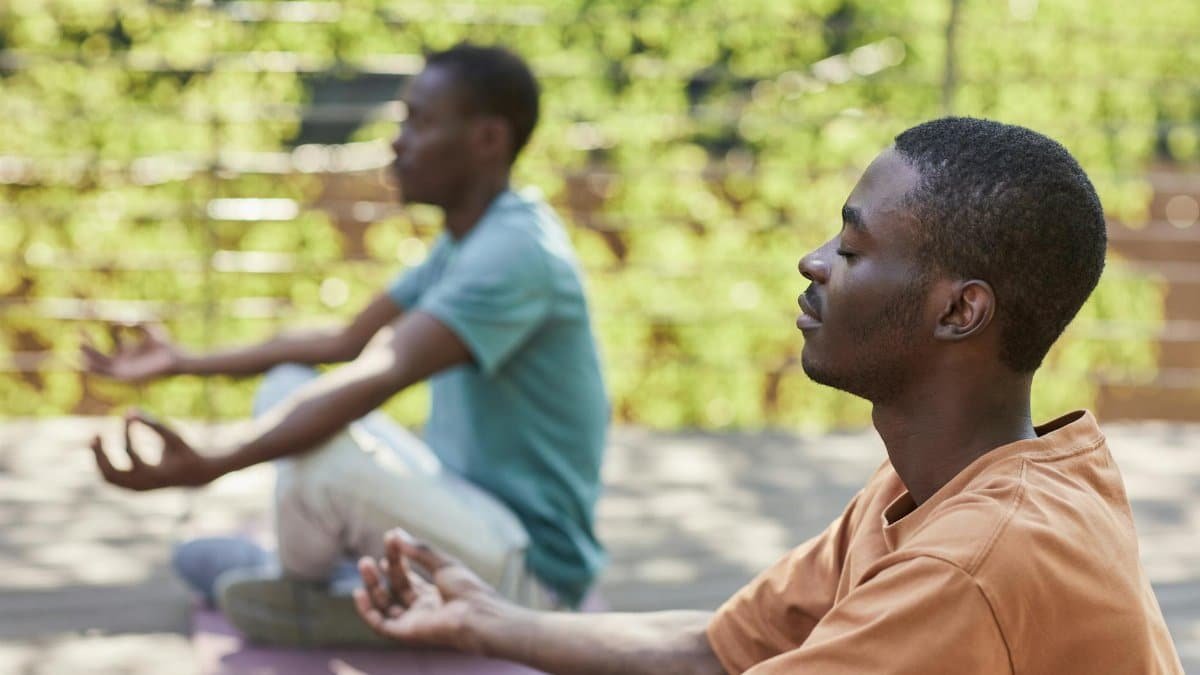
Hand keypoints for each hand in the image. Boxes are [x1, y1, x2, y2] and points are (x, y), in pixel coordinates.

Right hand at [81, 323, 181, 382]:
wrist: (173, 359)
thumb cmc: (164, 344)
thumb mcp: (149, 329)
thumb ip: (136, 323)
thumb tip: (121, 319)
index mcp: (130, 349)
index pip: (114, 337)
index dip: (111, 328)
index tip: (112, 320)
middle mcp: (124, 359)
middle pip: (101, 352)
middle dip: (88, 342)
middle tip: (78, 330)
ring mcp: (123, 368)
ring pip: (99, 363)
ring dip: (88, 355)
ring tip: (77, 344)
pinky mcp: (124, 377)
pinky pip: (106, 373)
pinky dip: (95, 368)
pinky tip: (86, 361)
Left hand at [88, 411, 218, 490]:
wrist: (195, 475)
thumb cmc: (184, 452)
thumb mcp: (173, 436)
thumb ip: (153, 424)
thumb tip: (129, 410)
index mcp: (156, 474)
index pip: (132, 454)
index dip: (127, 434)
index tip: (127, 417)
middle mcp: (144, 485)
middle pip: (112, 473)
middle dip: (101, 454)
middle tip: (95, 434)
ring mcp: (137, 489)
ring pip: (108, 477)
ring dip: (99, 459)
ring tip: (94, 439)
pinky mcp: (133, 488)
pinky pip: (111, 479)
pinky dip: (104, 464)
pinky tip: (102, 449)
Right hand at [354, 529, 501, 652]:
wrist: (476, 614)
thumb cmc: (467, 589)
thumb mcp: (443, 563)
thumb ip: (419, 550)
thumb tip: (396, 532)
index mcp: (435, 594)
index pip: (409, 578)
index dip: (397, 560)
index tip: (389, 539)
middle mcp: (424, 609)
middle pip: (396, 589)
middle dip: (384, 571)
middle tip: (370, 554)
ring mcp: (415, 621)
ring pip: (385, 605)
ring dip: (372, 586)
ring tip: (364, 564)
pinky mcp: (407, 633)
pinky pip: (381, 625)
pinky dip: (367, 611)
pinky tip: (359, 592)